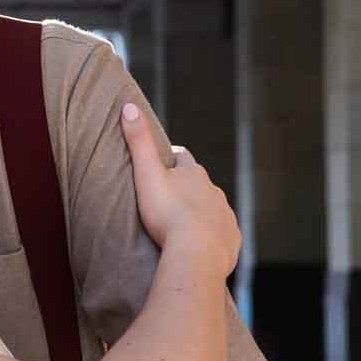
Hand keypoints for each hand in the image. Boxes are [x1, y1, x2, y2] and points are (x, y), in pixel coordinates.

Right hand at [121, 102, 238, 275]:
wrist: (197, 254)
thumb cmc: (168, 214)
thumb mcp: (147, 175)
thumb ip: (138, 142)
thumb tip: (129, 105)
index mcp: (194, 173)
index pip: (182, 158)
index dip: (171, 159)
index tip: (160, 165)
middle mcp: (214, 191)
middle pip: (200, 184)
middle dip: (187, 188)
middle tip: (167, 199)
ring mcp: (226, 215)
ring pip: (212, 208)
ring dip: (200, 212)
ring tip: (182, 226)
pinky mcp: (232, 239)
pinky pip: (222, 233)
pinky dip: (212, 235)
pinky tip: (200, 245)